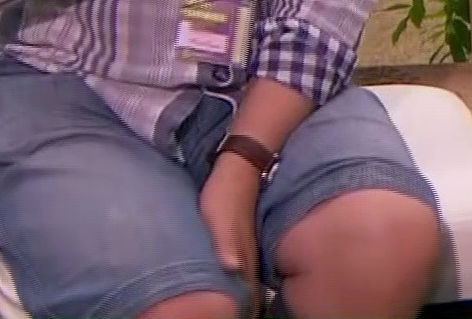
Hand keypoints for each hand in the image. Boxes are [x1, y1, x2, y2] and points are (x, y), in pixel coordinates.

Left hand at [200, 160, 263, 316]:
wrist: (241, 167)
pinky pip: (244, 270)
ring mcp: (248, 249)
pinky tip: (235, 285)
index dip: (250, 314)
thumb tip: (232, 269)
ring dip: (247, 300)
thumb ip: (226, 245)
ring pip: (250, 283)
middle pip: (253, 295)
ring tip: (240, 312)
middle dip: (249, 311)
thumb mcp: (219, 220)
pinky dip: (241, 284)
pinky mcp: (243, 241)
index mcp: (244, 259)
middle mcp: (249, 258)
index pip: (252, 298)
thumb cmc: (225, 196)